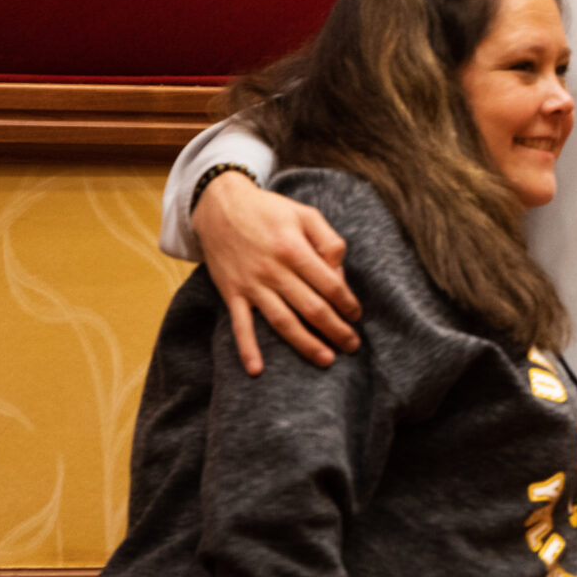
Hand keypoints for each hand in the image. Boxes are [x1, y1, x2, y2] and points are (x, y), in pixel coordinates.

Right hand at [194, 170, 359, 373]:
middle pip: (311, 308)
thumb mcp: (306, 214)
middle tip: (352, 345)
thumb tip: (340, 274)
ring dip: (305, 343)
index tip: (356, 316)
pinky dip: (247, 348)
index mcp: (294, 249)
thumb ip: (329, 241)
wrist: (219, 206)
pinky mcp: (232, 293)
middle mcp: (274, 270)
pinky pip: (239, 325)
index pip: (330, 285)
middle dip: (335, 329)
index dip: (347, 303)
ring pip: (282, 321)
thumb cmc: (269, 210)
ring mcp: (251, 285)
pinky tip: (256, 370)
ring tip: (326, 359)